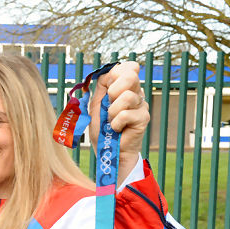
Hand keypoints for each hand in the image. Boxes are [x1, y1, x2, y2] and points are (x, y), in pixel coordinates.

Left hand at [87, 61, 148, 183]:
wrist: (108, 150)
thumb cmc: (103, 128)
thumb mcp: (97, 104)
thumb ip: (101, 87)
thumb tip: (107, 72)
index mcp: (125, 87)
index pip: (128, 67)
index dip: (115, 75)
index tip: (107, 91)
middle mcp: (136, 93)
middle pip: (130, 74)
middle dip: (114, 90)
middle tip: (109, 104)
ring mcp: (141, 105)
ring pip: (126, 96)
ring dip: (112, 112)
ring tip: (112, 121)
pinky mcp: (143, 118)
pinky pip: (125, 114)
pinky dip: (115, 124)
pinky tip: (117, 129)